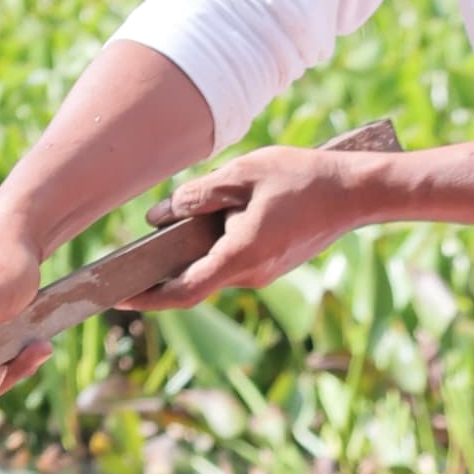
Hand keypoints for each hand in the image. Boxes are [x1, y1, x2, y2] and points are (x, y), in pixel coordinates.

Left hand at [154, 145, 385, 303]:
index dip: (148, 298)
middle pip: (195, 276)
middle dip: (165, 263)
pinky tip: (220, 213)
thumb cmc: (301, 178)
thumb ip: (198, 195)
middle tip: (131, 251)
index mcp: (240, 256)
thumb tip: (157, 217)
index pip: (183, 291)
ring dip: (195, 247)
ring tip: (181, 217)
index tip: (118, 299)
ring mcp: (263, 273)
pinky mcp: (272, 264)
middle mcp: (250, 274)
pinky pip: (232, 258)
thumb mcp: (242, 173)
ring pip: (214, 264)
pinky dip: (216, 243)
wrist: (354, 193)